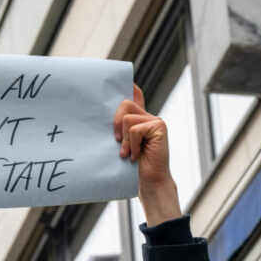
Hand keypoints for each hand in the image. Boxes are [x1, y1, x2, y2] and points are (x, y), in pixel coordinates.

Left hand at [114, 84, 180, 225]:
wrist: (149, 182)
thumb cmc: (132, 167)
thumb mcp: (121, 145)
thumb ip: (117, 130)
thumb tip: (100, 117)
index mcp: (139, 119)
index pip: (134, 95)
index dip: (129, 85)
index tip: (124, 78)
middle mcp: (148, 116)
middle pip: (124, 104)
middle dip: (115, 123)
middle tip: (118, 142)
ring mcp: (155, 121)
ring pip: (127, 119)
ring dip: (124, 140)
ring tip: (129, 153)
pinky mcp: (159, 127)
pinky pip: (134, 129)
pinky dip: (132, 144)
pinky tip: (137, 155)